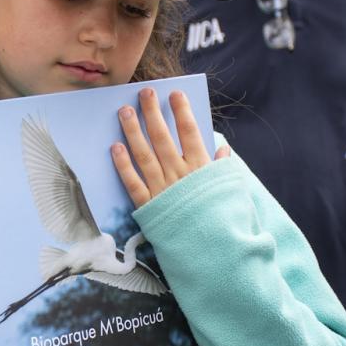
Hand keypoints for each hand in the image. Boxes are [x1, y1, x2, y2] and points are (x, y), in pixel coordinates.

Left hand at [111, 88, 230, 207]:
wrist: (212, 252)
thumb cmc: (222, 219)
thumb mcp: (230, 191)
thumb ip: (223, 168)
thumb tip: (223, 149)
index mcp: (202, 168)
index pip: (190, 132)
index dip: (181, 111)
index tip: (173, 93)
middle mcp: (180, 174)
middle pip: (163, 138)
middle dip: (152, 113)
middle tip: (143, 93)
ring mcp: (162, 189)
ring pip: (144, 154)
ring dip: (133, 131)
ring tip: (124, 111)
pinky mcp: (148, 205)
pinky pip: (132, 182)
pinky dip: (123, 164)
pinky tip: (115, 147)